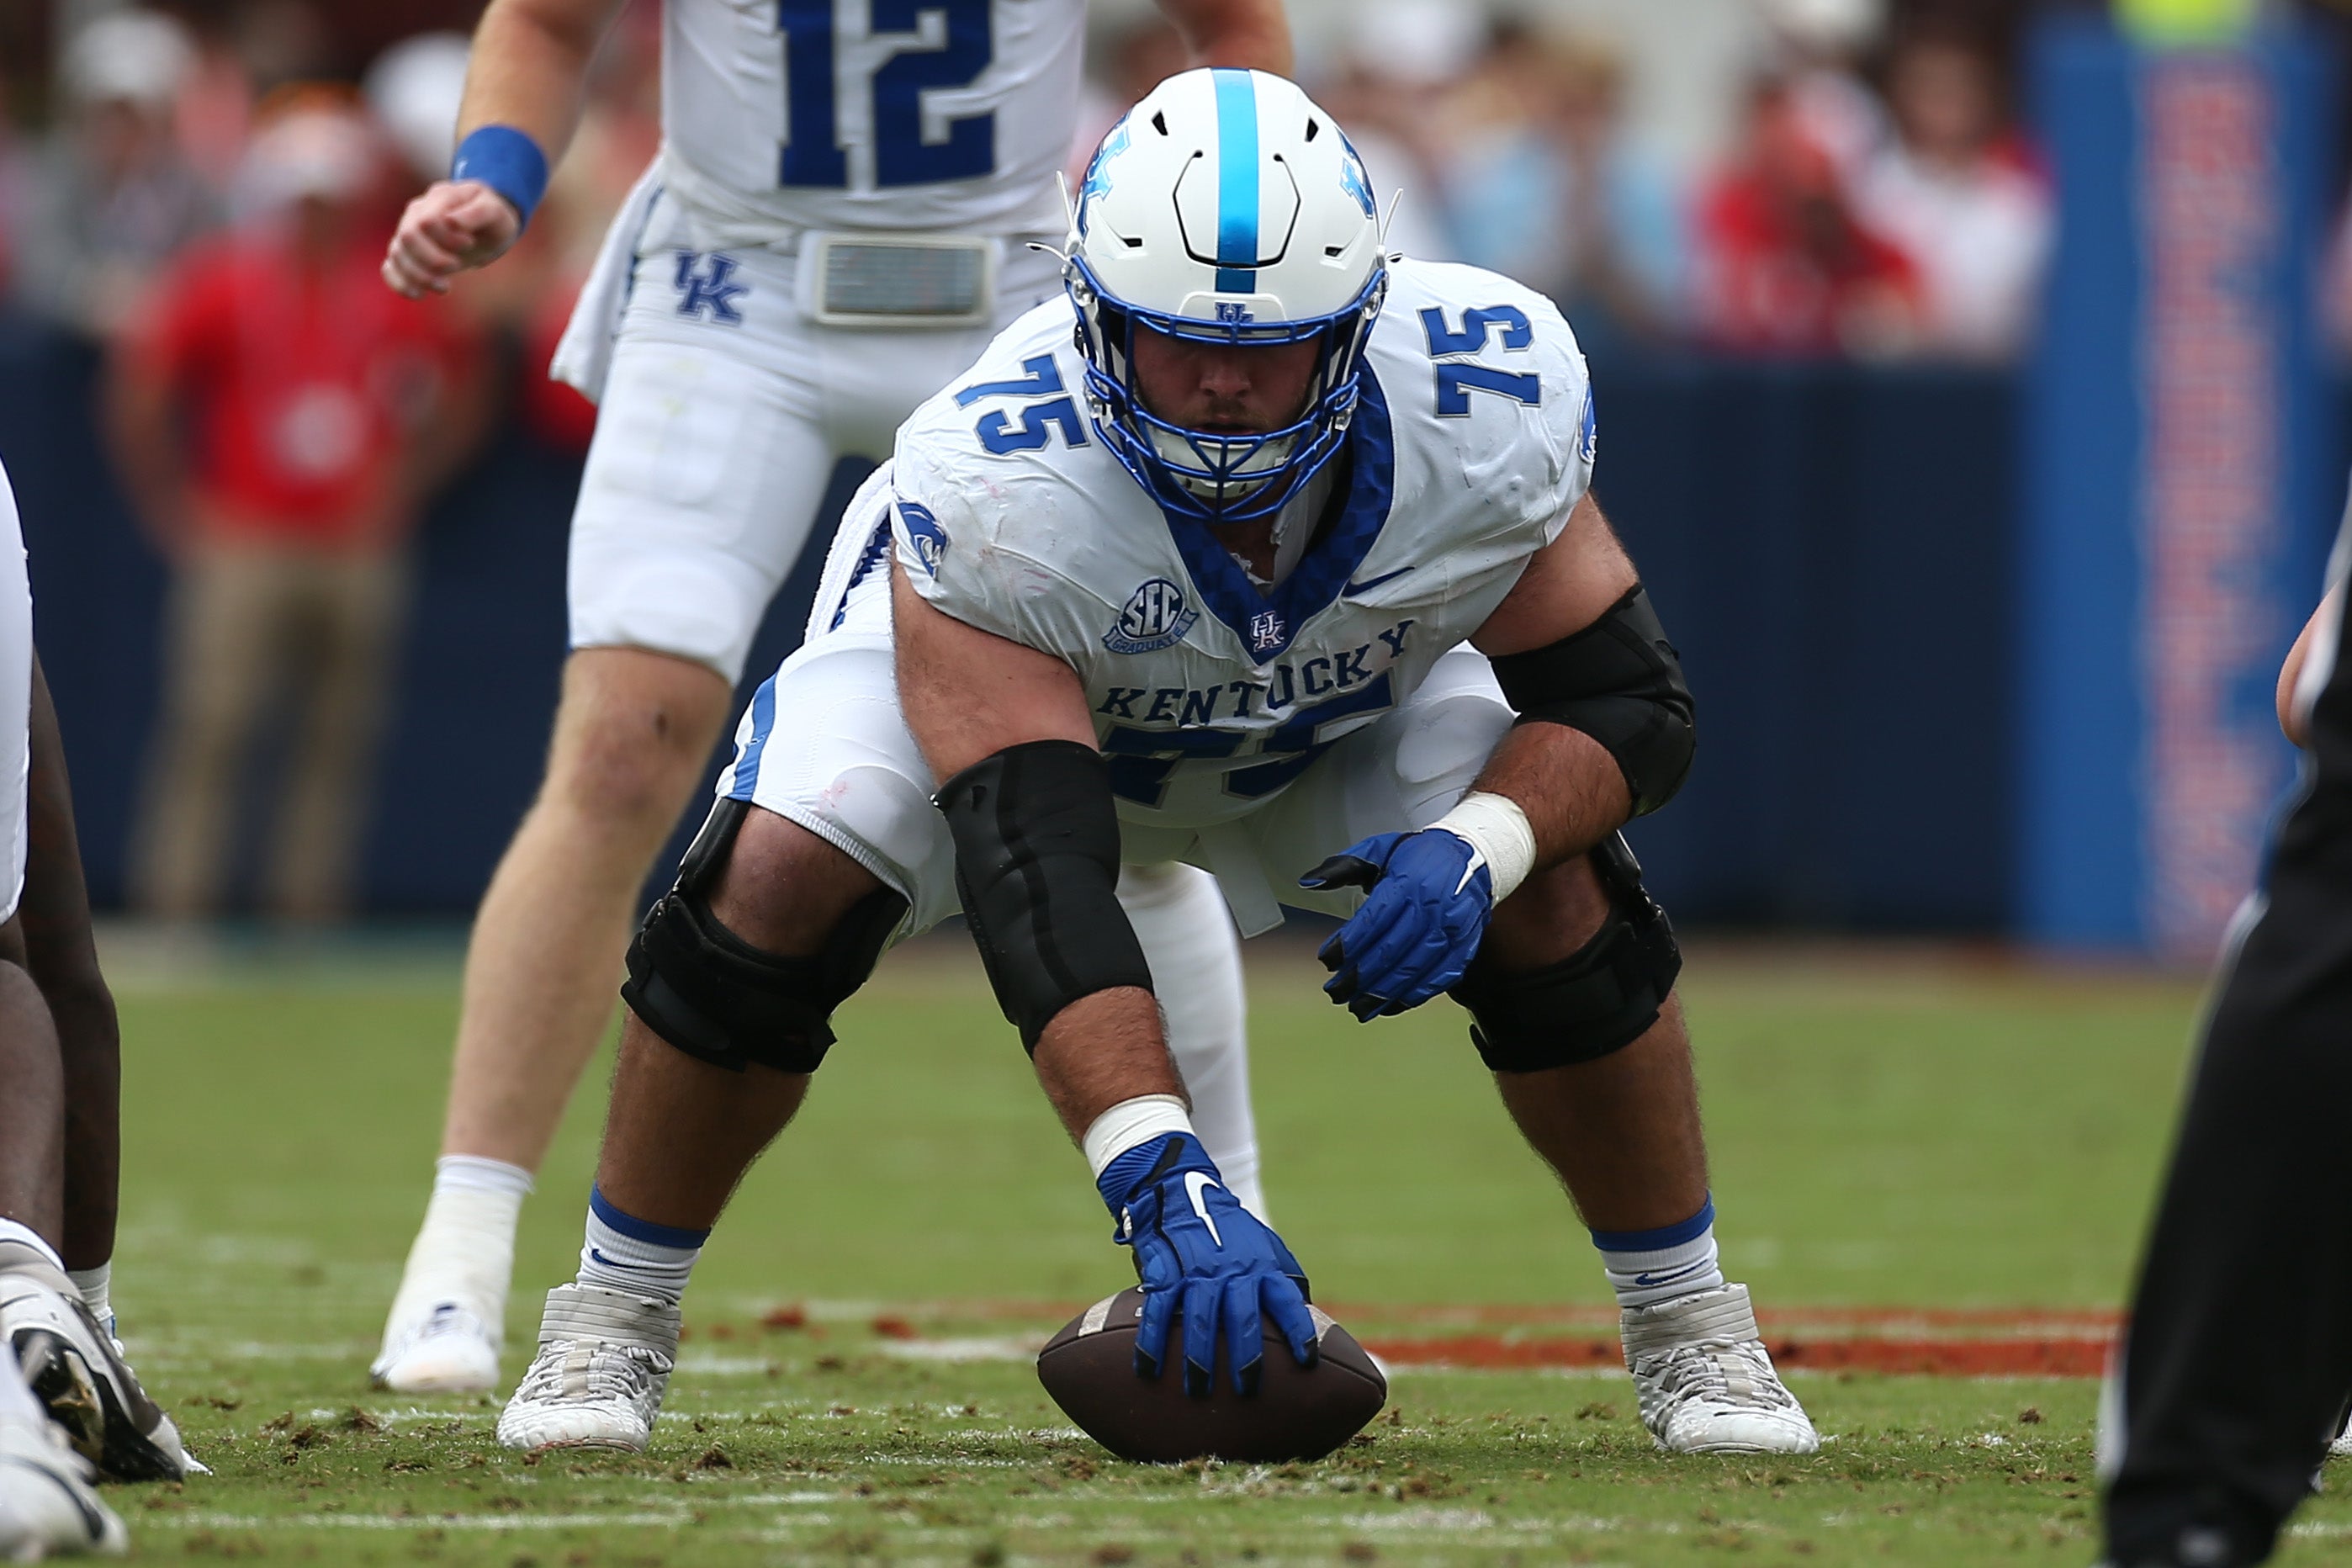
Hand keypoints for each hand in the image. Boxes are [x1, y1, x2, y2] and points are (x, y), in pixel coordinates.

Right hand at [382, 180, 523, 297]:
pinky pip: (390, 268)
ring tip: (445, 287)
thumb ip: (475, 214)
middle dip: (432, 259)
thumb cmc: (492, 216)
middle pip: (408, 237)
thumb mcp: (495, 212)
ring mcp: (408, 232)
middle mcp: (417, 213)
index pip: (427, 221)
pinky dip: (399, 283)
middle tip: (456, 266)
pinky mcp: (407, 253)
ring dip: (419, 276)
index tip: (470, 243)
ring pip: (397, 254)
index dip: (446, 239)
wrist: (488, 223)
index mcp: (438, 198)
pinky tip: (418, 294)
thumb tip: (450, 222)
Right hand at [1098, 1134, 1317, 1396]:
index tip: (1307, 1361)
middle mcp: (1232, 1270)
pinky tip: (1149, 1369)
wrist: (1183, 1192)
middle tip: (1246, 1389)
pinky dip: (1152, 1341)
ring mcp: (1197, 1272)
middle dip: (1246, 1355)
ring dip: (1199, 1358)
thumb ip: (1285, 1279)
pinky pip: (1159, 1311)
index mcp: (1262, 1267)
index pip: (1287, 1301)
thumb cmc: (1231, 1233)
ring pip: (1201, 1319)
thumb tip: (1313, 1317)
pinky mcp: (1165, 1273)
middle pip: (1242, 1317)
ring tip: (1199, 1390)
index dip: (1299, 1330)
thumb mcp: (1265, 1247)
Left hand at [1299, 828, 1492, 1018]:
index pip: (1373, 920)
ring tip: (1358, 1008)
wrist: (1474, 857)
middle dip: (1359, 977)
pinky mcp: (1466, 946)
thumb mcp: (1379, 850)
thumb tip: (1308, 881)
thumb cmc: (1418, 856)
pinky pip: (1440, 978)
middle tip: (1335, 993)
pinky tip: (1391, 1006)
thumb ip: (1343, 866)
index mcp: (1407, 882)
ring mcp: (1452, 929)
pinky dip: (1414, 995)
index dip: (1348, 944)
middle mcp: (1431, 907)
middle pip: (1391, 951)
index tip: (1326, 961)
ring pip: (1414, 970)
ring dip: (1383, 994)